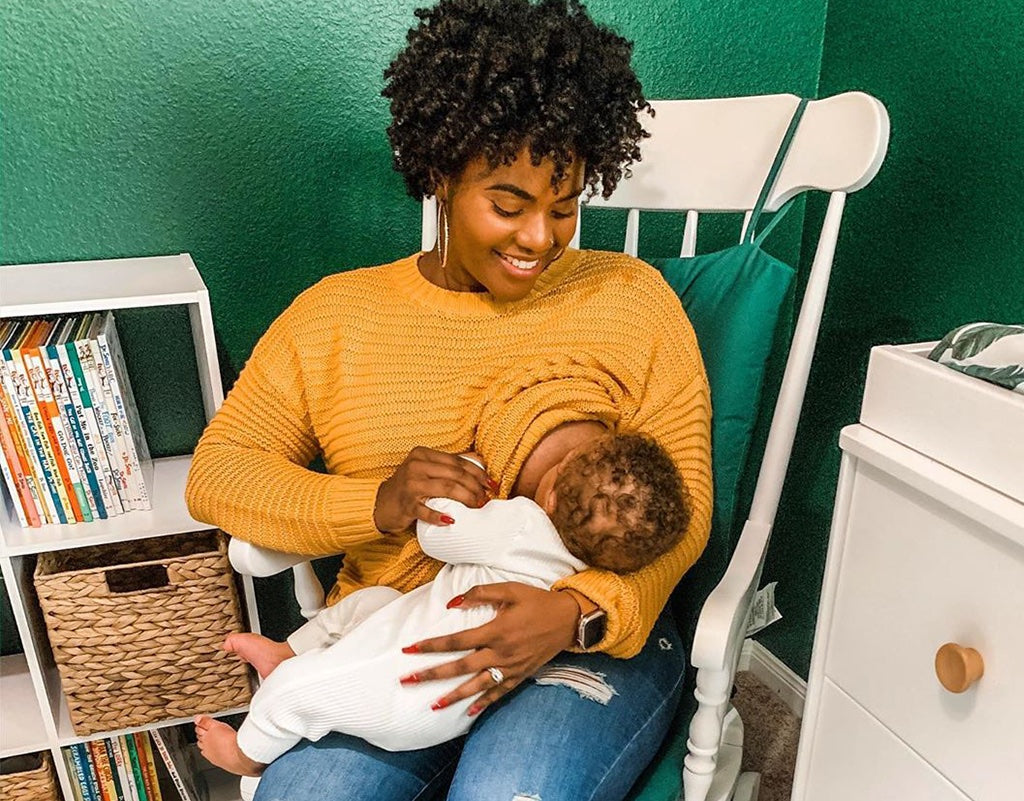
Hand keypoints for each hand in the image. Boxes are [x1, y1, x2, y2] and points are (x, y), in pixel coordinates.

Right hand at [374, 447, 495, 532]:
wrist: (381, 504)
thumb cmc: (409, 487)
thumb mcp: (426, 469)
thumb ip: (448, 464)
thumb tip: (479, 459)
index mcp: (422, 454)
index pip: (457, 461)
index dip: (478, 472)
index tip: (491, 484)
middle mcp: (416, 465)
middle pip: (455, 474)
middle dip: (475, 486)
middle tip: (485, 498)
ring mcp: (410, 485)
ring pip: (446, 488)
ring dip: (466, 498)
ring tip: (477, 506)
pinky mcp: (406, 504)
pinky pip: (426, 510)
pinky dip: (440, 516)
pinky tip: (451, 520)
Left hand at [399, 582, 580, 715]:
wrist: (569, 619)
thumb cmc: (537, 601)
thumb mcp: (510, 590)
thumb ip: (481, 593)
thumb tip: (453, 603)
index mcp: (495, 631)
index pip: (456, 641)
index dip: (431, 645)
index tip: (409, 649)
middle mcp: (501, 653)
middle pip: (460, 667)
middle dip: (432, 675)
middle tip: (407, 680)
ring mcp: (511, 667)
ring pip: (477, 685)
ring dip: (453, 696)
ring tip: (433, 706)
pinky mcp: (521, 675)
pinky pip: (500, 692)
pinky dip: (484, 703)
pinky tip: (470, 712)